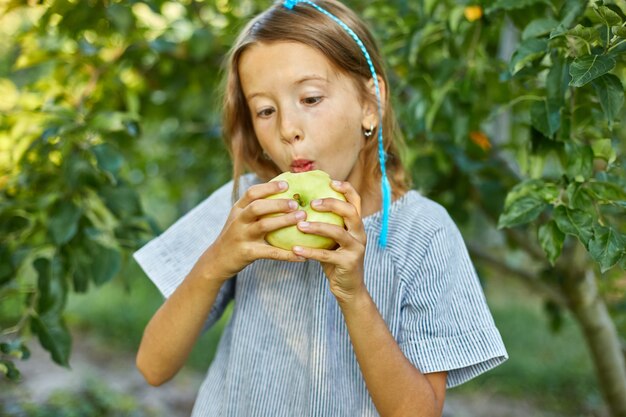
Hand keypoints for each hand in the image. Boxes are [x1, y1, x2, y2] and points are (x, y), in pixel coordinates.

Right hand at [202, 180, 306, 281]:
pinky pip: (270, 252)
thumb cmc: (236, 236)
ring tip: (301, 218)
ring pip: (263, 225)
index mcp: (238, 209)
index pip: (252, 193)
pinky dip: (287, 254)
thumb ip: (254, 207)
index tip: (286, 184)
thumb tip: (282, 195)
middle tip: (296, 203)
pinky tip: (302, 256)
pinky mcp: (248, 253)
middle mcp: (238, 221)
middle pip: (257, 207)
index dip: (269, 187)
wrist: (217, 260)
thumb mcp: (239, 219)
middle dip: (278, 203)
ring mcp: (242, 237)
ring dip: (284, 220)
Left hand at [291, 180, 366, 302]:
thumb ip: (324, 224)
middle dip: (332, 204)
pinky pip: (326, 255)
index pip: (356, 201)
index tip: (330, 181)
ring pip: (337, 232)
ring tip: (299, 225)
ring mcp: (356, 249)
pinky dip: (309, 251)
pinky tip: (294, 249)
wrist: (349, 288)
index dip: (345, 188)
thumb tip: (298, 206)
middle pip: (350, 212)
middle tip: (312, 203)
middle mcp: (360, 234)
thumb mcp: (332, 240)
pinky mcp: (348, 263)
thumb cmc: (335, 260)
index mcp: (357, 226)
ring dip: (317, 227)